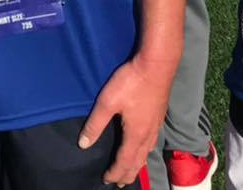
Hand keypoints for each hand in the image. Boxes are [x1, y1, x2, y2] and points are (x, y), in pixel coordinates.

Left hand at [78, 54, 174, 185]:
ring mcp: (156, 124)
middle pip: (138, 161)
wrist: (157, 64)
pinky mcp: (159, 115)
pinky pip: (151, 142)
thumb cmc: (131, 82)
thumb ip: (95, 124)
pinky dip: (145, 151)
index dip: (115, 172)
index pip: (124, 161)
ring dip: (137, 164)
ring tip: (132, 169)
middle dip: (127, 173)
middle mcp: (148, 134)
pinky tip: (143, 145)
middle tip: (119, 183)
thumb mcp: (107, 102)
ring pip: (147, 152)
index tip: (106, 180)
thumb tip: (83, 144)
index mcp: (135, 134)